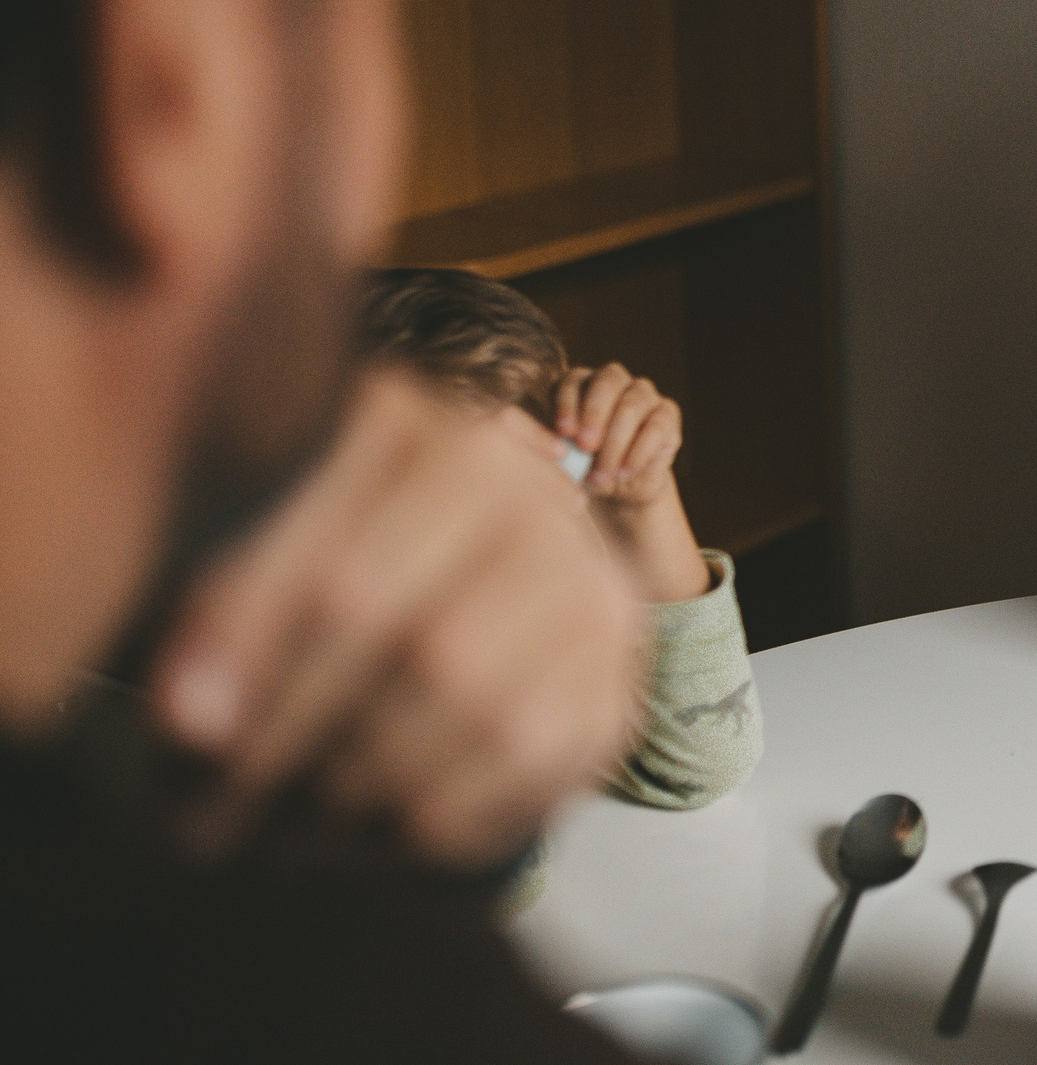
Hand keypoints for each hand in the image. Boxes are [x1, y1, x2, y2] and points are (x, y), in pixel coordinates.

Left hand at [149, 367, 646, 864]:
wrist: (473, 586)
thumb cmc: (347, 560)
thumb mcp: (277, 541)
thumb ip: (228, 607)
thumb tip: (193, 720)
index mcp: (443, 443)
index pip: (348, 576)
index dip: (258, 661)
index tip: (179, 728)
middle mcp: (538, 505)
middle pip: (419, 648)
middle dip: (300, 740)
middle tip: (209, 813)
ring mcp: (590, 594)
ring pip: (477, 709)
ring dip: (362, 791)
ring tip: (279, 828)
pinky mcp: (616, 685)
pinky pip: (528, 767)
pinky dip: (436, 817)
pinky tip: (367, 832)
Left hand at [555, 363, 680, 509]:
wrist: (620, 488)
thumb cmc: (584, 467)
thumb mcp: (566, 458)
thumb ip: (560, 446)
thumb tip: (555, 444)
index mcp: (582, 385)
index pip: (574, 380)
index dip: (568, 403)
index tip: (563, 432)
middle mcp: (615, 382)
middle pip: (607, 381)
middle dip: (595, 413)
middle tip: (585, 446)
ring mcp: (644, 394)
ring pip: (632, 404)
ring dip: (616, 441)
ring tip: (603, 472)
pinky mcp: (668, 414)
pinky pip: (656, 426)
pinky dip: (638, 452)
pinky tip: (624, 473)